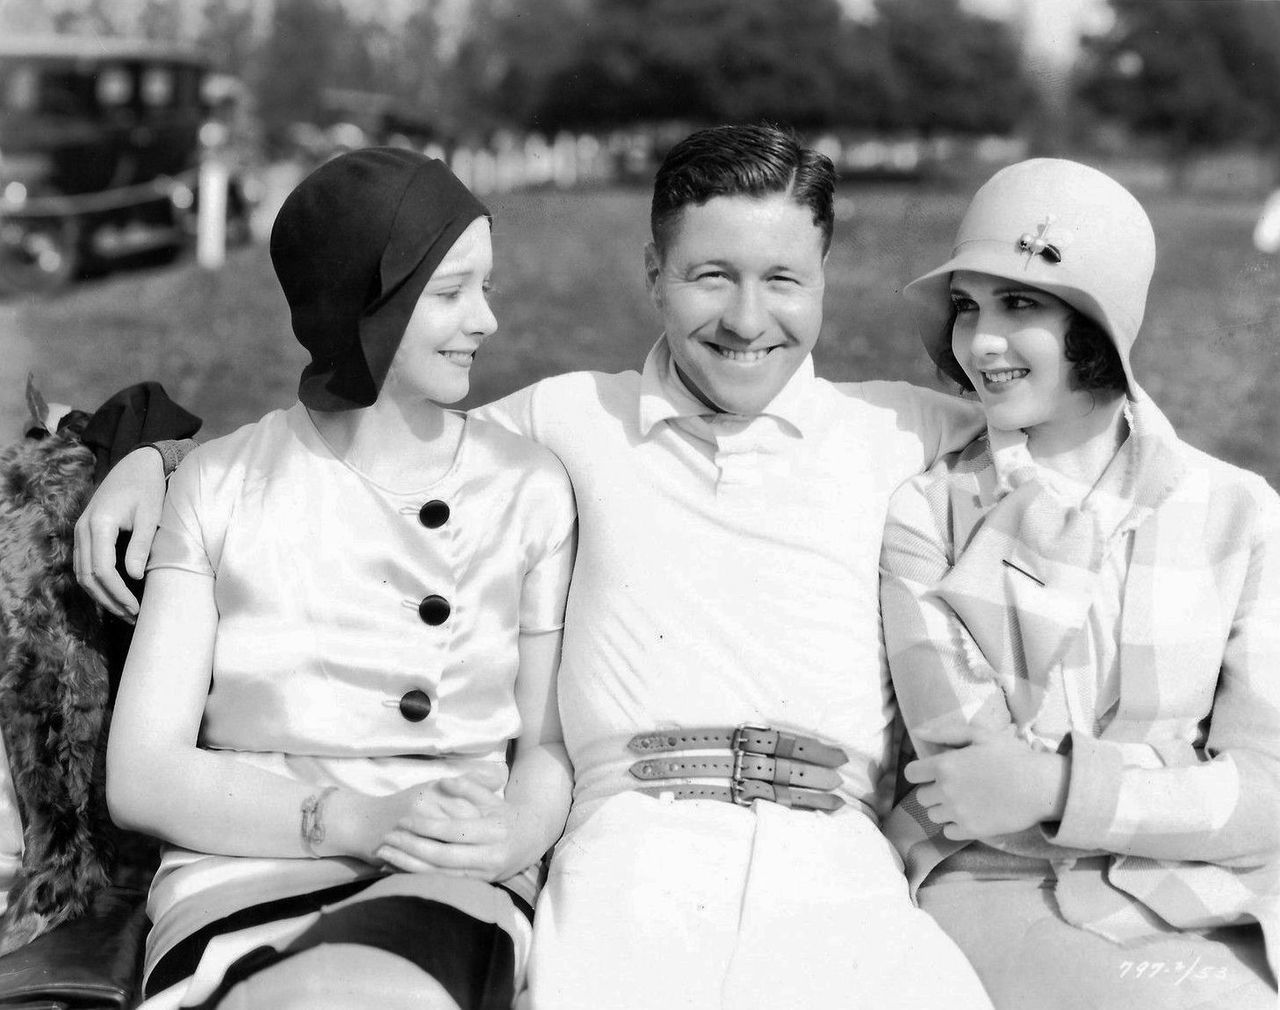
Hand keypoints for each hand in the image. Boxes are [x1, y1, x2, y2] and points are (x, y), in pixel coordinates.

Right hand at [73, 447, 166, 620]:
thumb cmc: (148, 489)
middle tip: (132, 617)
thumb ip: (140, 545)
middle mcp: (83, 529)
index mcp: (99, 525)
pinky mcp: (84, 532)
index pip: (102, 570)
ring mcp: (80, 531)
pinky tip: (115, 593)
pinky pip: (84, 564)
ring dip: (100, 595)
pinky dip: (96, 582)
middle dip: (108, 600)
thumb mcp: (149, 516)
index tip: (136, 608)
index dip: (118, 594)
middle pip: (87, 576)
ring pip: (81, 573)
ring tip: (125, 611)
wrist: (137, 465)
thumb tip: (134, 577)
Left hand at [374, 775, 544, 882]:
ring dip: (409, 866)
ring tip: (384, 856)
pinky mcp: (478, 886)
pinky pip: (444, 884)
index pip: (453, 831)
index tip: (402, 820)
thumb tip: (444, 781)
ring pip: (440, 875)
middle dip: (411, 848)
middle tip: (386, 839)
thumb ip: (468, 786)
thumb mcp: (491, 797)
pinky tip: (398, 870)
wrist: (532, 840)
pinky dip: (419, 878)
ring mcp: (484, 875)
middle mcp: (490, 856)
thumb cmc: (505, 815)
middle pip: (443, 857)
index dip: (425, 827)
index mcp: (494, 831)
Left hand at [905, 725, 1068, 840]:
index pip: (911, 773)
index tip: (933, 772)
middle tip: (955, 785)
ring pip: (933, 815)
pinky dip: (955, 825)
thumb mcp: (978, 734)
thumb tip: (916, 731)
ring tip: (964, 800)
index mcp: (944, 765)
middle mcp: (945, 790)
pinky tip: (970, 814)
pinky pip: (948, 832)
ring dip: (943, 808)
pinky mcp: (970, 830)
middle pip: (921, 796)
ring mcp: (957, 812)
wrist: (1039, 786)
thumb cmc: (1010, 756)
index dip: (920, 772)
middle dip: (934, 790)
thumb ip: (944, 732)